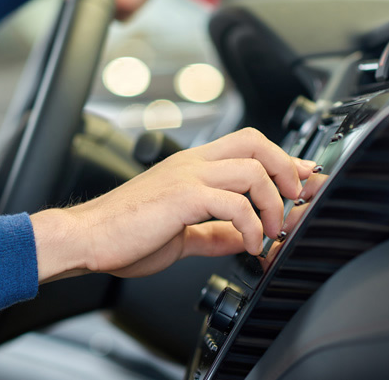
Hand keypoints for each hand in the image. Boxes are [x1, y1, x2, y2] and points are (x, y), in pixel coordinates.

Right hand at [30, 128, 315, 282]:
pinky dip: (252, 225)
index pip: (246, 147)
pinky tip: (249, 245)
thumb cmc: (121, 234)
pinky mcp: (183, 196)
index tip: (302, 182)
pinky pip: (235, 202)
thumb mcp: (180, 236)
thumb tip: (240, 238)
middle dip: (286, 168)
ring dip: (274, 202)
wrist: (86, 238)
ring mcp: (187, 176)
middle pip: (255, 142)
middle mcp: (191, 164)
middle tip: (296, 200)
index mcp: (189, 168)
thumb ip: (212, 233)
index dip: (281, 162)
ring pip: (252, 168)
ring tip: (272, 232)